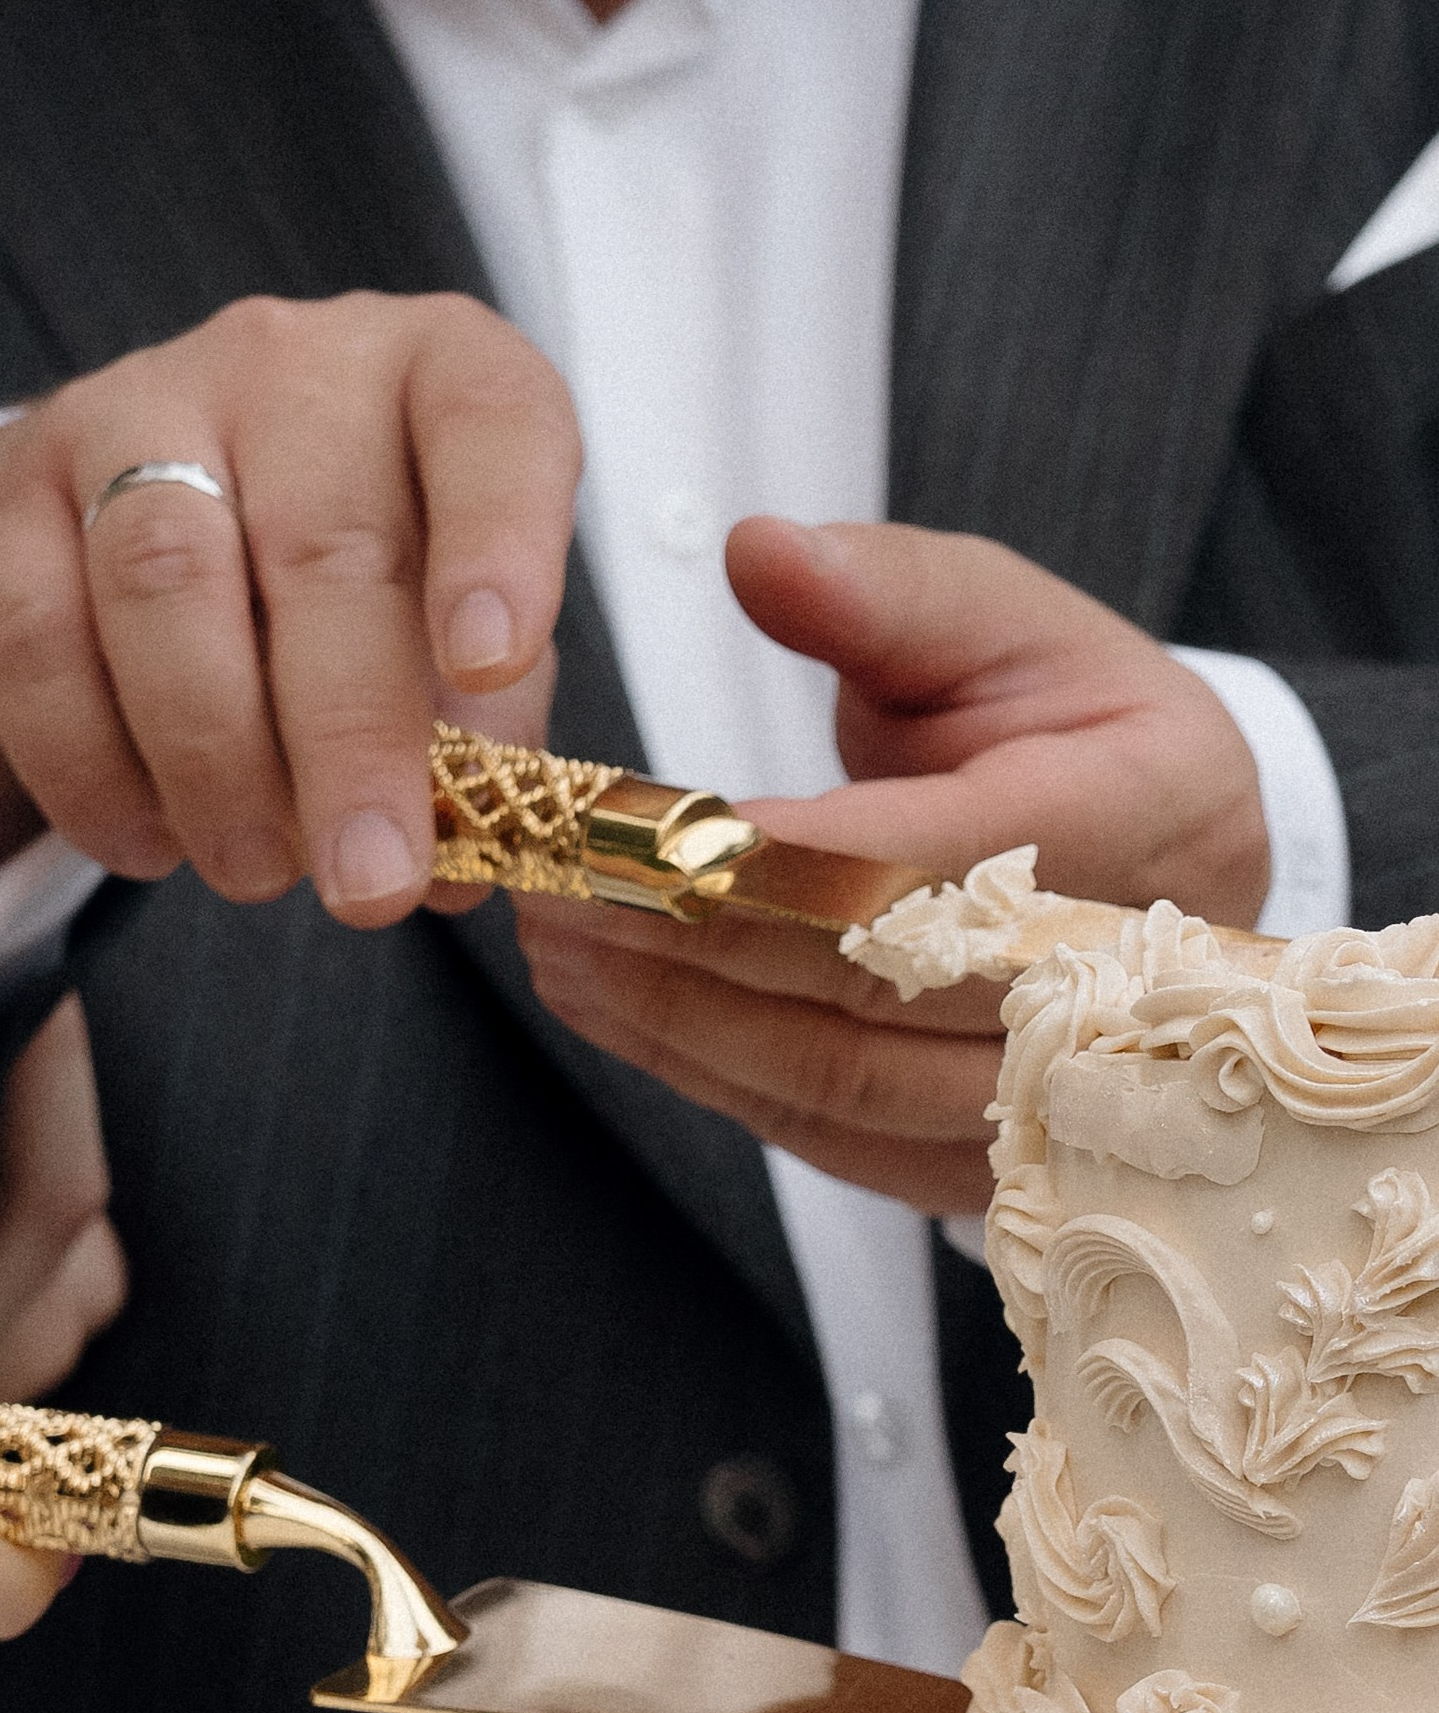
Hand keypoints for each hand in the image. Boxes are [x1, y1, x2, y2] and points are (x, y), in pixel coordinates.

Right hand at [0, 293, 580, 926]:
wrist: (113, 531)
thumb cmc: (326, 589)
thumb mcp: (435, 631)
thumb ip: (468, 731)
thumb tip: (463, 861)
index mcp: (432, 378)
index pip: (489, 421)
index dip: (498, 541)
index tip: (491, 662)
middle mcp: (291, 369)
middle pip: (321, 543)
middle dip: (350, 737)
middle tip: (370, 880)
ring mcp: (137, 413)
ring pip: (166, 582)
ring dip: (215, 760)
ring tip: (256, 871)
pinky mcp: (12, 499)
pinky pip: (38, 643)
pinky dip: (96, 772)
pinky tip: (151, 843)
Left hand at [516, 518, 1271, 1217]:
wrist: (1158, 869)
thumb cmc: (1073, 727)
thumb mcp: (1007, 624)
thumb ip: (885, 591)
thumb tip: (758, 551)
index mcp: (1143, 818)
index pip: (934, 860)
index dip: (777, 858)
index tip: (639, 830)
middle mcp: (1110, 982)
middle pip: (868, 984)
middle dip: (691, 938)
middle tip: (555, 886)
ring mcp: (1047, 1094)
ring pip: (834, 1078)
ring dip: (673, 1016)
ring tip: (556, 946)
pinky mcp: (973, 1161)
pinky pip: (822, 1133)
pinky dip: (703, 1070)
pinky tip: (614, 1007)